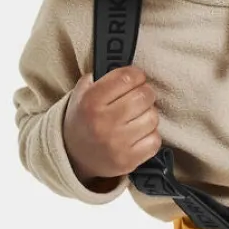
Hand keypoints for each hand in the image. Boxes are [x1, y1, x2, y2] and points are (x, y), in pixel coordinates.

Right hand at [61, 64, 162, 187]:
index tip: (135, 78)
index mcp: (91, 102)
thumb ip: (103, 76)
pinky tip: (138, 134)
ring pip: (153, 117)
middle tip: (138, 97)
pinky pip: (155, 140)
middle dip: (145, 93)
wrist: (73, 157)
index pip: (128, 77)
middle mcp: (104, 123)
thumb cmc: (83, 119)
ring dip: (148, 114)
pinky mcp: (128, 161)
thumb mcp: (82, 92)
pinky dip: (150, 135)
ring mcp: (117, 144)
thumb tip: (131, 67)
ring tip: (137, 117)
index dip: (136, 75)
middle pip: (144, 96)